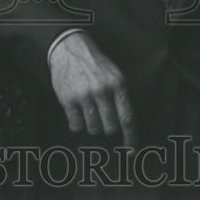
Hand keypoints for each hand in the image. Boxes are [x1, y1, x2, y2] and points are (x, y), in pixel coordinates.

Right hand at [49, 32, 137, 147]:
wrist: (69, 48)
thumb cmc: (94, 64)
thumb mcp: (114, 74)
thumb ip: (121, 97)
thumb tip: (127, 125)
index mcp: (117, 84)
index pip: (128, 118)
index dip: (131, 138)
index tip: (131, 151)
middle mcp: (102, 90)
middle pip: (110, 128)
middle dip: (108, 128)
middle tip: (103, 118)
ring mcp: (84, 95)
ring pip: (93, 128)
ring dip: (92, 124)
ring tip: (88, 109)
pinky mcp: (68, 99)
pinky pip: (76, 125)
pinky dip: (77, 123)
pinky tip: (77, 110)